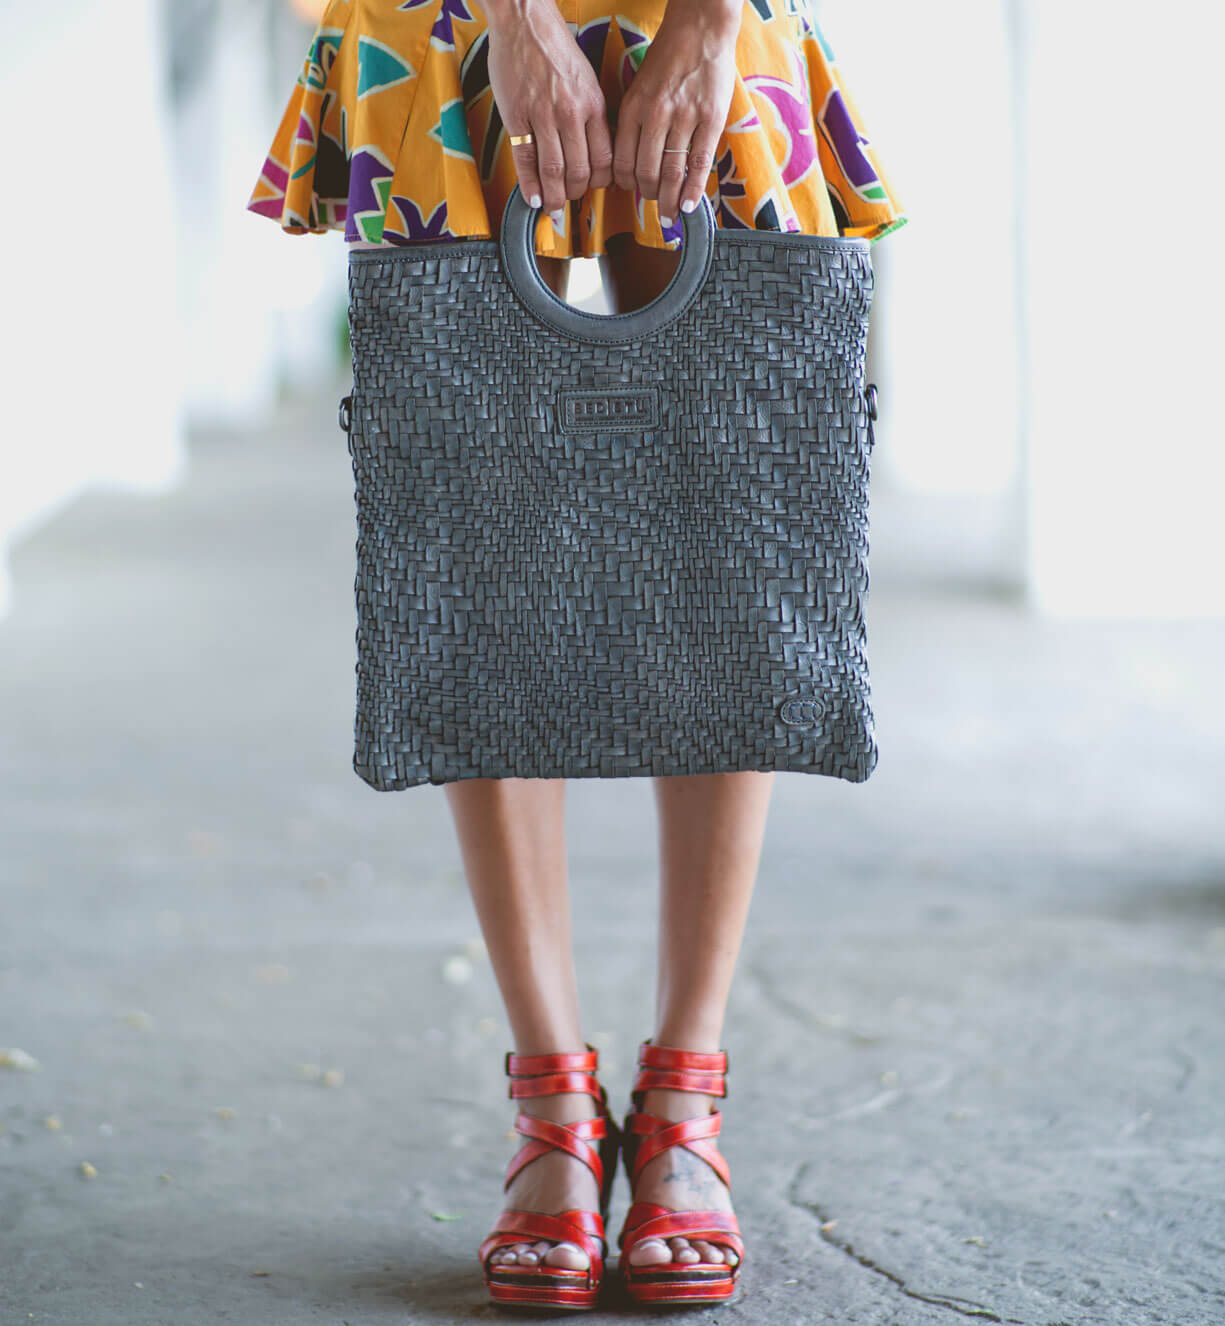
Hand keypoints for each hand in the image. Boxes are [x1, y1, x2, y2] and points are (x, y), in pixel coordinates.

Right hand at [484, 0, 613, 224]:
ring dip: (553, 196)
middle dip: (576, 193)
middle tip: (569, 200)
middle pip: (580, 171)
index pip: (605, 159)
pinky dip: (529, 184)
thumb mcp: (586, 80)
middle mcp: (571, 113)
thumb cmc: (555, 48)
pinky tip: (532, 198)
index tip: (594, 188)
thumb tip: (594, 149)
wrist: (524, 21)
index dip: (600, 182)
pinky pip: (525, 160)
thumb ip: (591, 114)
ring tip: (551, 206)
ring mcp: (542, 116)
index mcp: (593, 104)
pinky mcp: (516, 116)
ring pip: (554, 171)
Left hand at [612, 0, 740, 225]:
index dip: (625, 185)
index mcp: (633, 107)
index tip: (632, 192)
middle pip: (646, 172)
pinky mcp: (711, 119)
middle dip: (650, 196)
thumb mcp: (639, 87)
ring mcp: (685, 117)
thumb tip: (631, 162)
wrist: (701, 28)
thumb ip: (634, 122)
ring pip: (672, 172)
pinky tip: (689, 206)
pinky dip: (693, 190)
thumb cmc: (668, 59)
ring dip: (670, 200)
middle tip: (656, 207)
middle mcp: (656, 114)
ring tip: (671, 214)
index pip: (622, 161)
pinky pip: (699, 164)